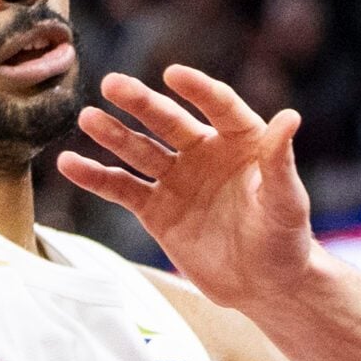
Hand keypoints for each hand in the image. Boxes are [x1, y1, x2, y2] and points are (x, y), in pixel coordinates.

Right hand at [58, 66, 317, 307]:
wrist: (265, 286)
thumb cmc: (285, 239)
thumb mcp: (286, 201)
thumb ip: (280, 161)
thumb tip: (291, 117)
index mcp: (241, 142)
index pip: (218, 106)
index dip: (198, 90)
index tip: (174, 74)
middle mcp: (205, 153)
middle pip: (169, 121)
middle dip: (141, 103)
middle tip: (112, 84)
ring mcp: (178, 180)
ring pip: (140, 150)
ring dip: (114, 134)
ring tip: (89, 117)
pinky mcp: (157, 210)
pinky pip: (122, 188)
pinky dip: (95, 177)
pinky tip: (69, 163)